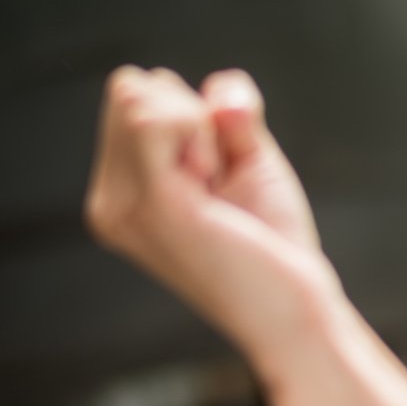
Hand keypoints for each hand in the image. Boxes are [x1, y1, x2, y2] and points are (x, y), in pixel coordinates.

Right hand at [84, 66, 340, 377]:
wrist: (297, 317)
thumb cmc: (276, 247)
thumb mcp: (249, 160)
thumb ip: (229, 113)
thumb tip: (223, 93)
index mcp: (121, 194)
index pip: (134, 97)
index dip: (195, 117)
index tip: (221, 179)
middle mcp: (109, 202)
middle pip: (132, 88)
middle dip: (196, 118)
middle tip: (224, 189)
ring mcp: (122, 205)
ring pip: (139, 95)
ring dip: (203, 130)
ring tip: (221, 196)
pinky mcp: (151, 205)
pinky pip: (153, 116)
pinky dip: (201, 131)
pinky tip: (218, 184)